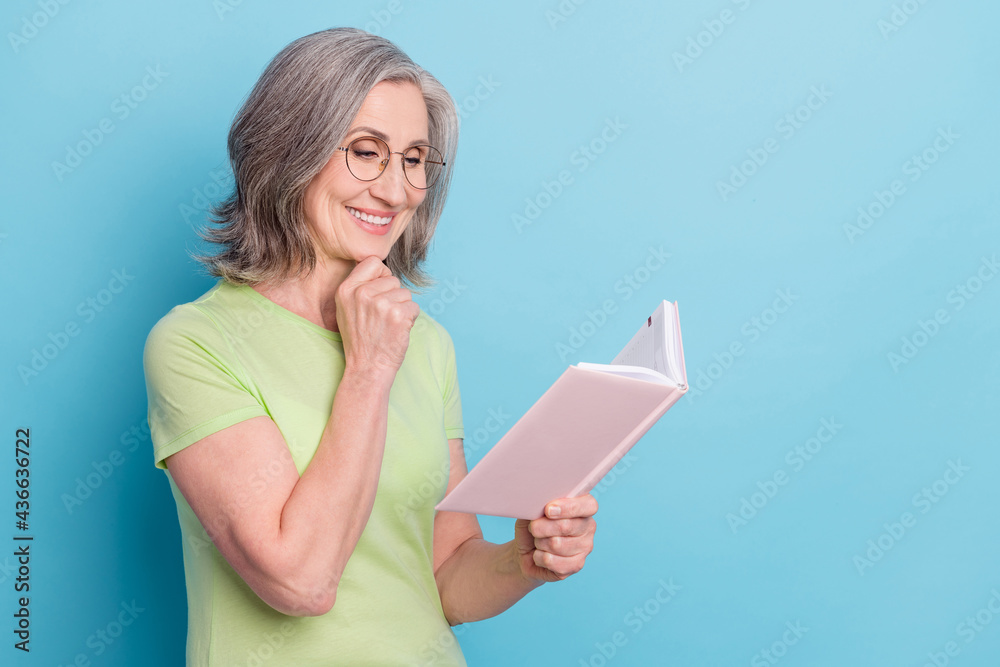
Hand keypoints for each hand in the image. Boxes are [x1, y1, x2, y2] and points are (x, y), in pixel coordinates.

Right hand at [335, 256, 419, 378]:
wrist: (367, 368)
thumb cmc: (360, 339)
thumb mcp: (346, 309)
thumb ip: (359, 286)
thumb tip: (381, 268)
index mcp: (346, 289)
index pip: (373, 262)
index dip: (381, 275)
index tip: (380, 291)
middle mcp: (362, 294)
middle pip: (392, 279)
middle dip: (393, 296)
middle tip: (381, 318)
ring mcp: (381, 304)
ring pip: (405, 294)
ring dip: (402, 309)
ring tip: (387, 325)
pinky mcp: (398, 315)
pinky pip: (414, 307)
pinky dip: (410, 319)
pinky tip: (396, 331)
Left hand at [513, 495, 597, 582]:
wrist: (526, 553)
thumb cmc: (532, 527)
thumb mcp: (532, 511)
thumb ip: (538, 504)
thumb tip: (536, 503)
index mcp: (583, 507)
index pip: (588, 505)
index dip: (568, 507)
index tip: (548, 510)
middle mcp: (588, 527)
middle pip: (566, 526)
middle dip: (541, 527)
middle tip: (533, 528)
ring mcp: (585, 547)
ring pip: (556, 544)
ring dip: (539, 543)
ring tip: (538, 542)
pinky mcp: (576, 565)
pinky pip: (552, 561)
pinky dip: (539, 557)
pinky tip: (541, 554)